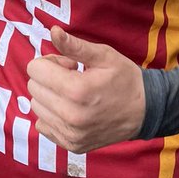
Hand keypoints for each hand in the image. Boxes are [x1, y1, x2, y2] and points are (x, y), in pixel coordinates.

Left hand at [26, 26, 144, 152]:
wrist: (145, 111)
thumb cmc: (124, 79)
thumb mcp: (103, 56)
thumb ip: (74, 45)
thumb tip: (53, 31)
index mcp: (77, 90)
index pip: (35, 69)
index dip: (51, 61)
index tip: (70, 64)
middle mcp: (70, 116)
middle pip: (33, 87)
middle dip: (49, 78)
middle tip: (72, 78)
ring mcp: (70, 134)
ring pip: (36, 106)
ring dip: (49, 96)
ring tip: (74, 94)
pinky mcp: (71, 145)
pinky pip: (43, 125)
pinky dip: (53, 115)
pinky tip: (72, 110)